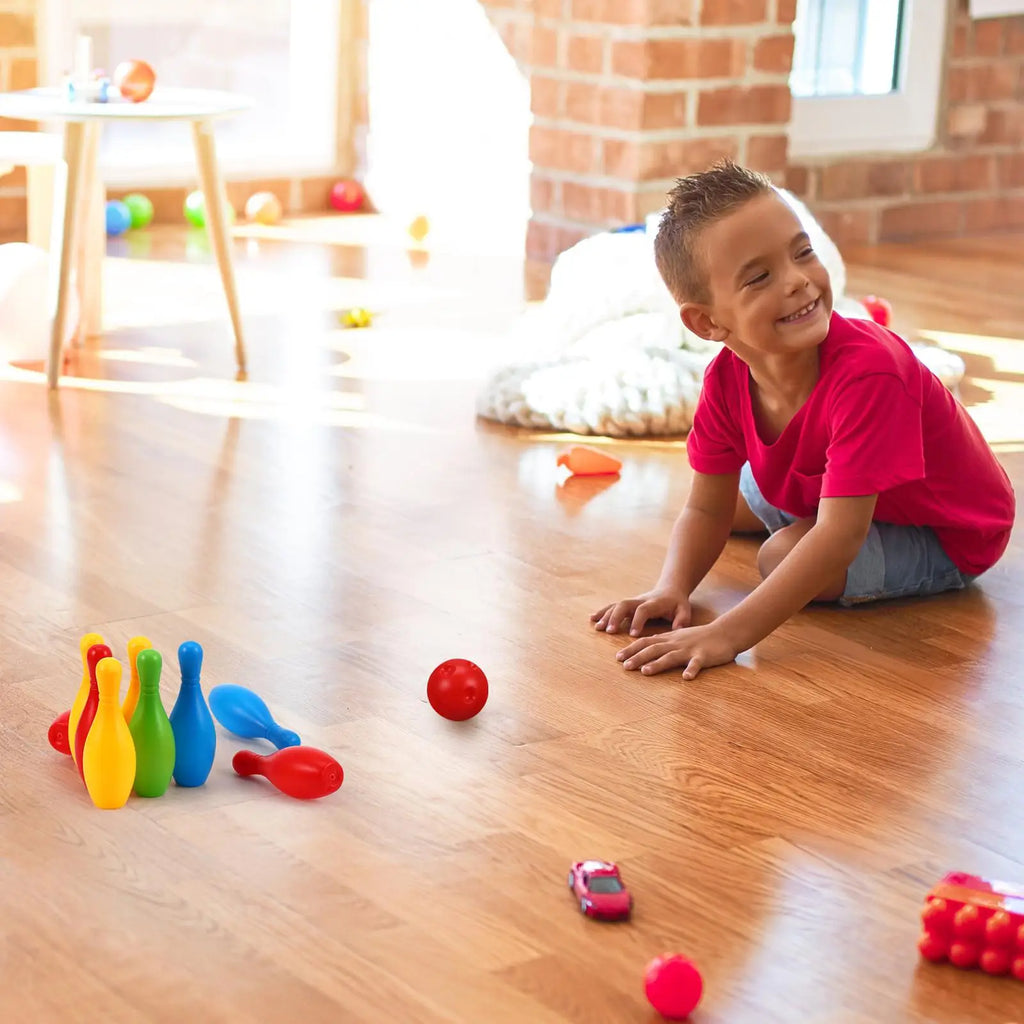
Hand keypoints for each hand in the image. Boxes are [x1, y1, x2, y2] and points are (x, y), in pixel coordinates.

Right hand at [590, 588, 690, 636]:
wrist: (670, 589)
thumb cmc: (677, 603)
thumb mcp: (684, 610)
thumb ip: (682, 619)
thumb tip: (677, 629)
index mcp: (654, 603)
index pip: (643, 610)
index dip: (637, 621)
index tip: (633, 635)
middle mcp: (640, 600)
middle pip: (624, 604)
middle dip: (616, 617)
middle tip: (609, 631)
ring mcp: (632, 601)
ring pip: (616, 605)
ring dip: (606, 616)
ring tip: (598, 628)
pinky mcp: (627, 604)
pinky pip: (612, 606)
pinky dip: (602, 612)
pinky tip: (592, 619)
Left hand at [615, 623, 737, 679]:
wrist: (724, 632)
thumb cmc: (700, 637)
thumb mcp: (678, 636)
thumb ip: (663, 641)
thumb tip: (646, 646)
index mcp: (669, 639)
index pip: (646, 642)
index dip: (632, 649)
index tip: (618, 658)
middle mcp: (676, 643)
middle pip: (654, 649)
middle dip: (638, 657)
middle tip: (624, 666)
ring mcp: (690, 649)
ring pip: (671, 656)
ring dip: (657, 664)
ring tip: (645, 672)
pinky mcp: (704, 656)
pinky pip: (697, 664)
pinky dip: (691, 670)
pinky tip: (686, 678)